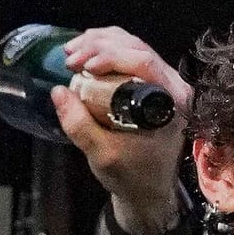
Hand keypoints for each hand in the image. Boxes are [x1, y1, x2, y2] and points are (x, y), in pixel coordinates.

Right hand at [53, 27, 189, 234]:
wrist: (148, 191)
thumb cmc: (131, 176)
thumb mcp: (102, 155)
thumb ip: (79, 125)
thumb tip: (58, 91)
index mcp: (171, 102)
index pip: (144, 62)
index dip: (111, 56)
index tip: (84, 65)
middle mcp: (174, 86)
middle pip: (137, 48)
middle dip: (100, 46)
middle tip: (70, 56)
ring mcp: (166, 83)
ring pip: (133, 46)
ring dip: (101, 43)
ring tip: (72, 51)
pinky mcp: (154, 84)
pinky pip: (131, 56)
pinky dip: (107, 49)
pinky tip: (86, 53)